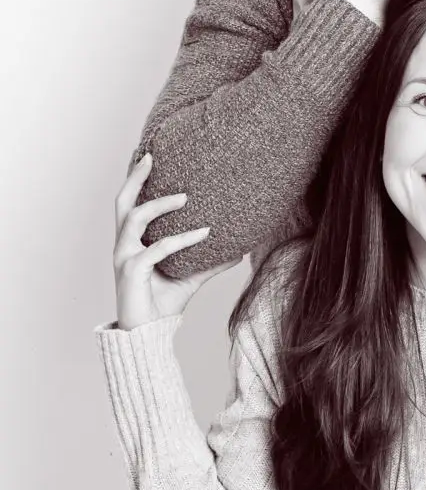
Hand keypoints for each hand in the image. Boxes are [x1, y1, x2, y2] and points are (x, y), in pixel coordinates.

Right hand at [113, 155, 239, 331]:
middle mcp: (124, 245)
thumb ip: (210, 260)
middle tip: (151, 158)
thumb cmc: (163, 301)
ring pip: (135, 219)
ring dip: (160, 204)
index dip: (135, 180)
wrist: (147, 334)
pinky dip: (181, 238)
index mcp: (132, 241)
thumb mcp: (191, 276)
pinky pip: (157, 248)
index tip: (148, 155)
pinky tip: (204, 234)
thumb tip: (239, 248)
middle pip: (122, 203)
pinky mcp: (131, 272)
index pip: (129, 204)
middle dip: (135, 178)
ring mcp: (124, 257)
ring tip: (185, 197)